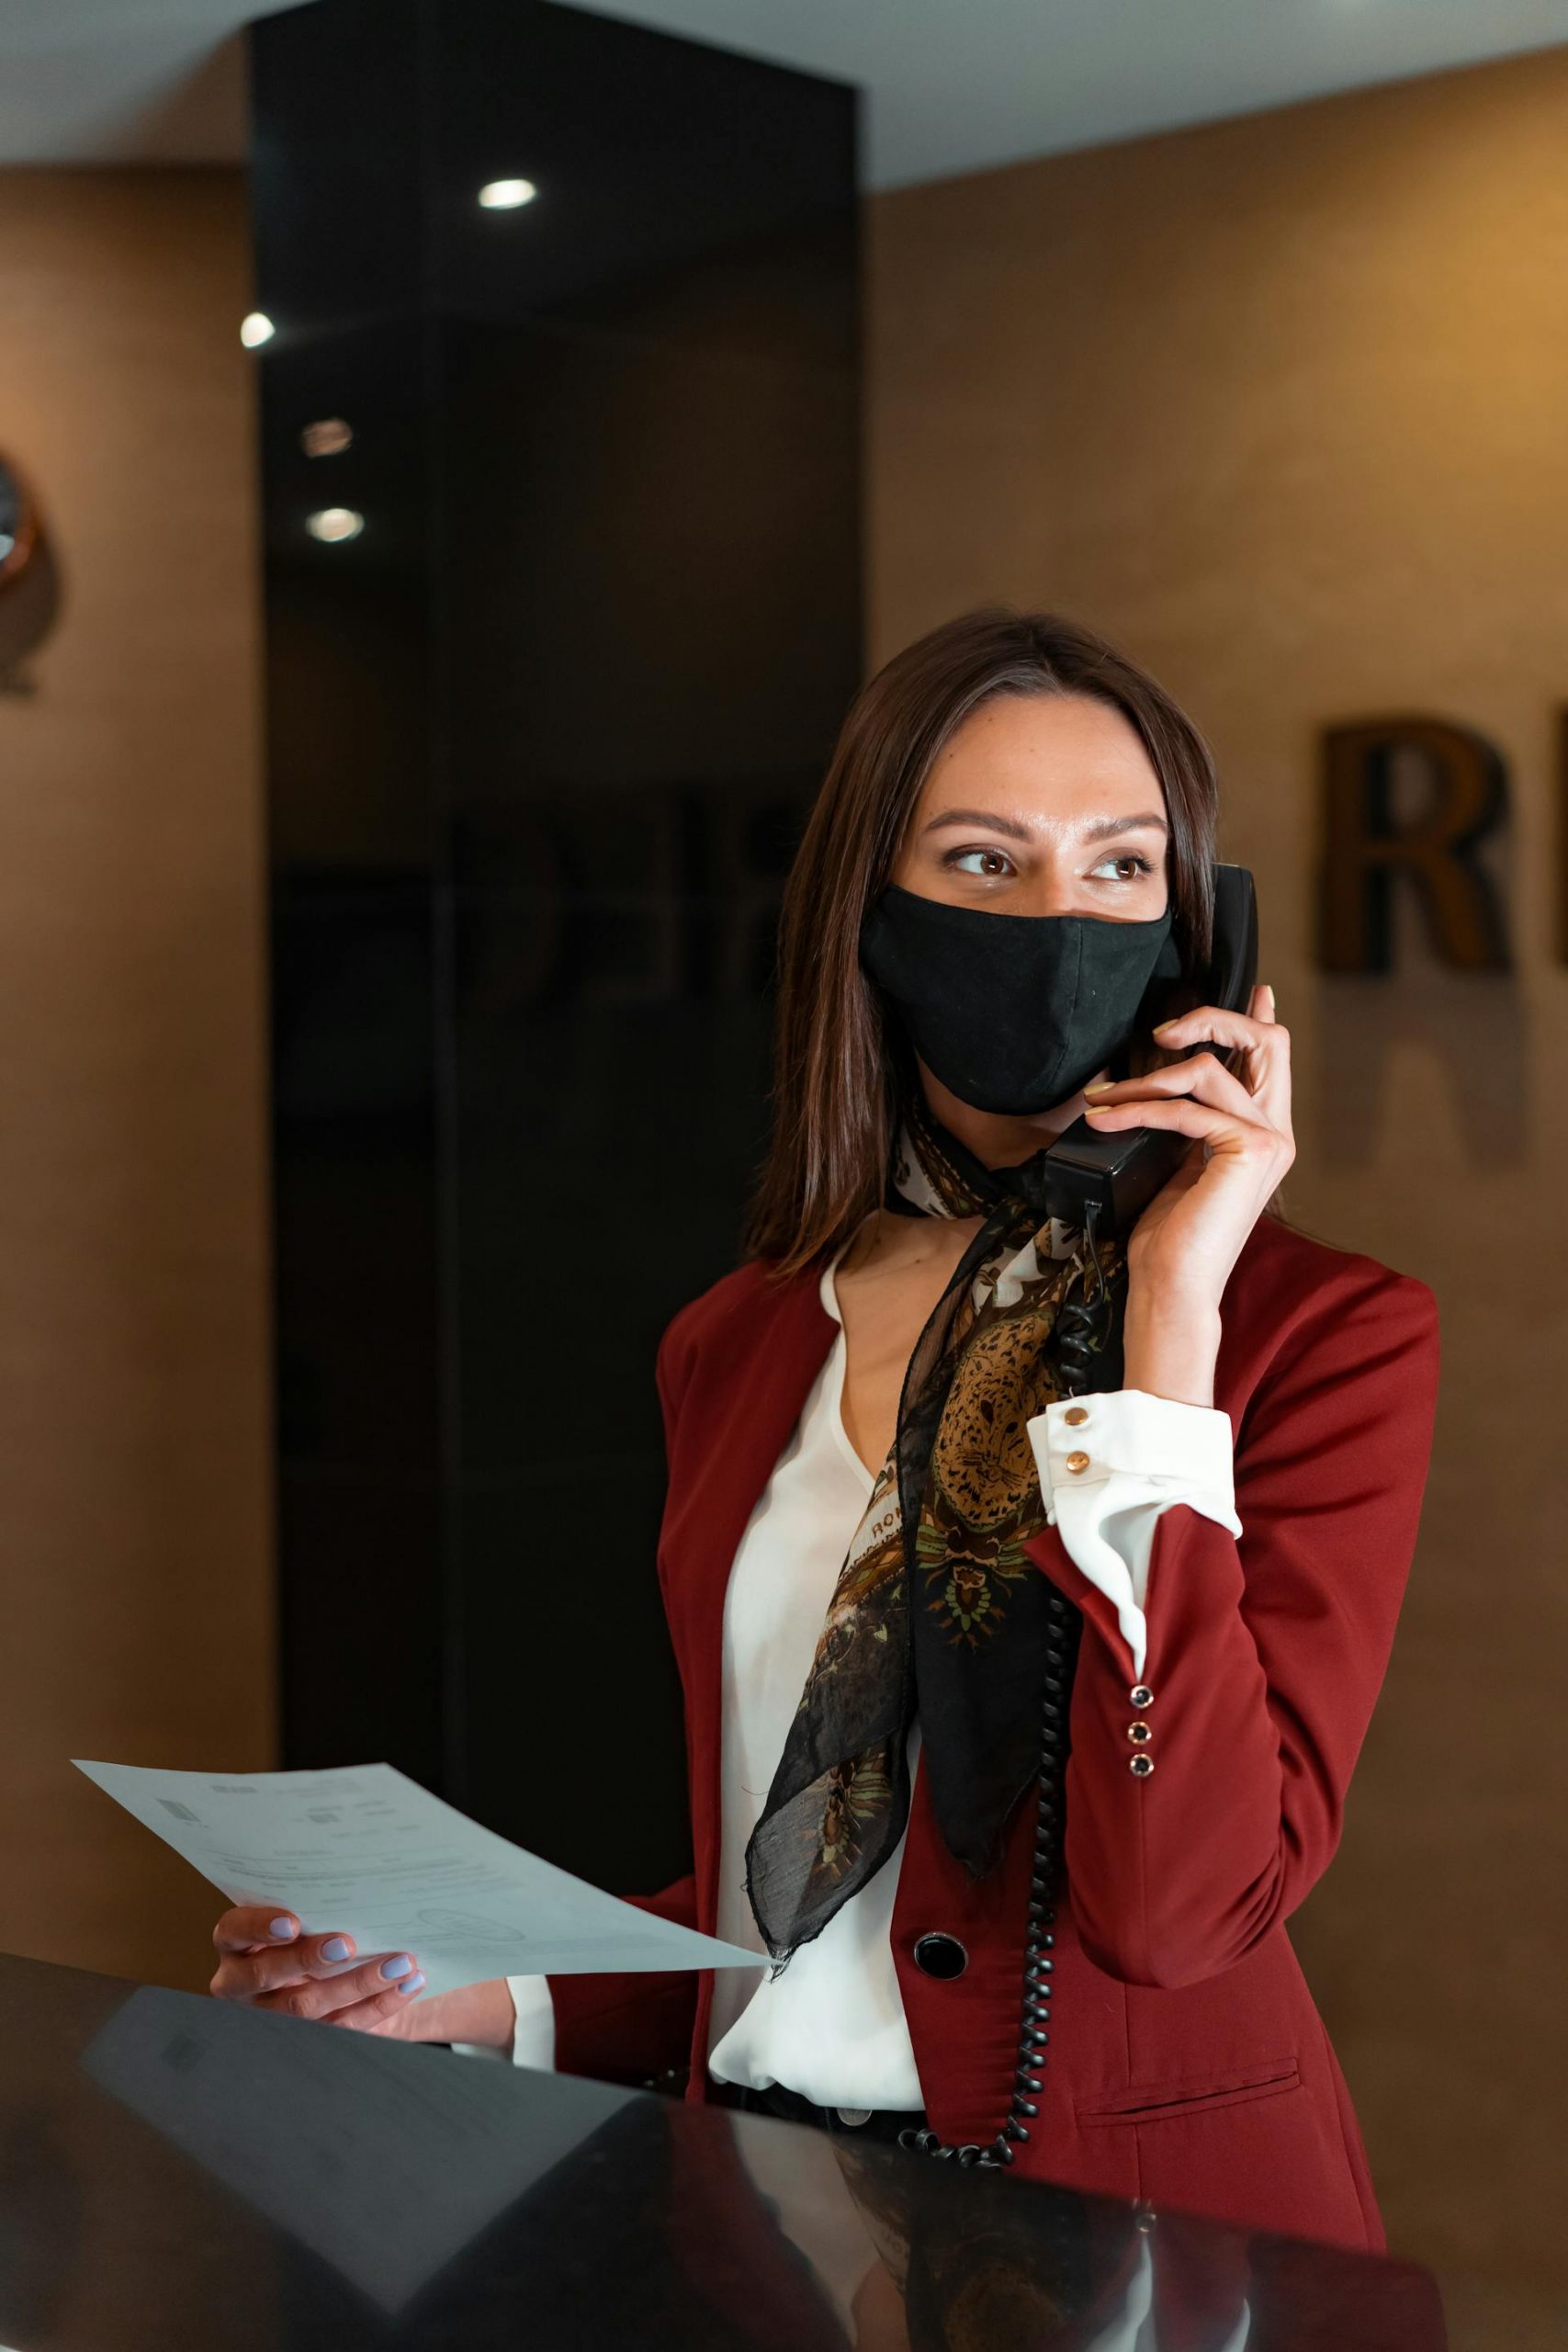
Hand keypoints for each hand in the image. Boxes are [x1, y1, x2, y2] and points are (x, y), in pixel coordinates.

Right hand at [208, 1908, 517, 2046]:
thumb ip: (316, 1903)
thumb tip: (361, 1875)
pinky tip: (407, 1986)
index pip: (233, 1931)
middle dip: (307, 1960)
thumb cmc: (316, 1924)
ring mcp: (270, 2016)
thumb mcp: (306, 1912)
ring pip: (305, 2009)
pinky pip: (339, 2028)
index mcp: (237, 1943)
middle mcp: (243, 1982)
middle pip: (265, 1976)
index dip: (258, 1927)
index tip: (293, 1922)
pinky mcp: (305, 2039)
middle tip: (347, 1944)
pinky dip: (378, 2006)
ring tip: (399, 1964)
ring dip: (357, 1984)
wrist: (334, 1968)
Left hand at [1081, 981, 1293, 1317]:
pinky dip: (1138, 1111)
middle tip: (1160, 1033)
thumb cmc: (1168, 1234)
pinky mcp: (1249, 1150)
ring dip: (1144, 1080)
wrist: (1172, 1286)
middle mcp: (1276, 1132)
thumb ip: (1183, 1118)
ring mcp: (1269, 1140)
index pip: (1271, 1058)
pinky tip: (1104, 1122)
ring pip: (1209, 1069)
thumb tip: (1157, 1080)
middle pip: (1265, 1040)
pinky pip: (1186, 1109)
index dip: (1259, 1018)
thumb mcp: (1174, 1160)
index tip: (1254, 990)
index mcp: (1263, 1132)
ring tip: (1102, 1102)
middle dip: (1211, 1020)